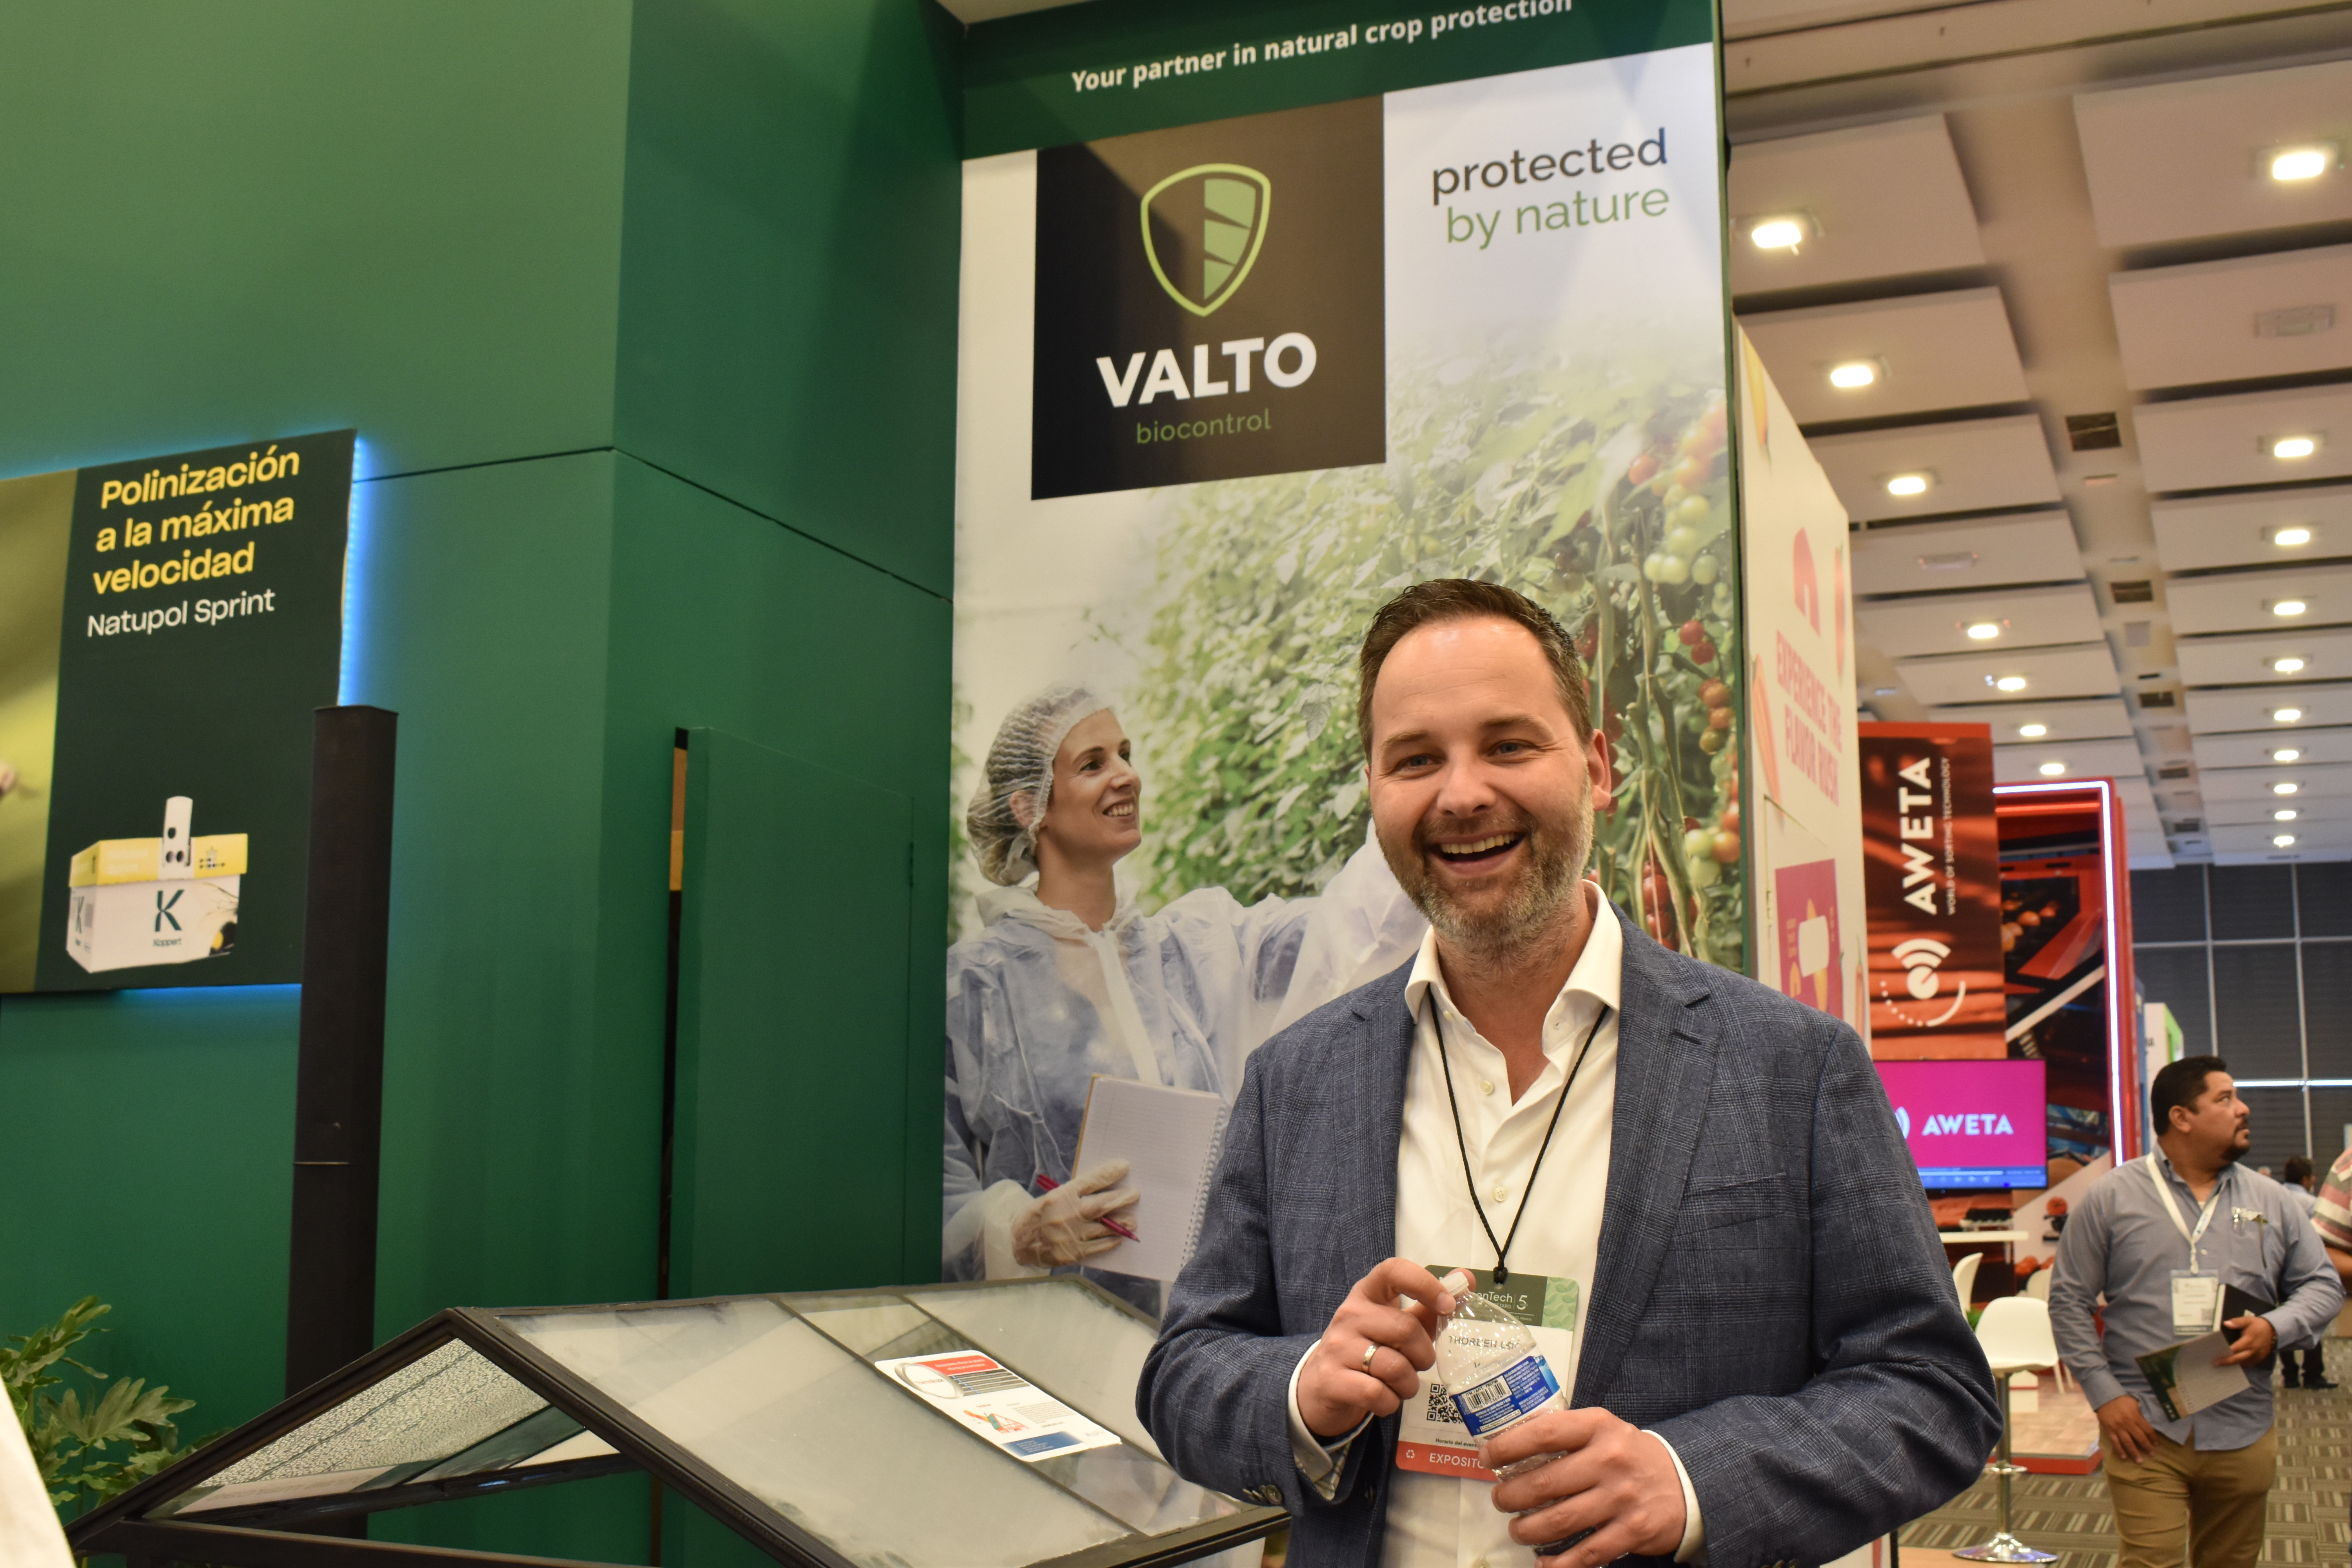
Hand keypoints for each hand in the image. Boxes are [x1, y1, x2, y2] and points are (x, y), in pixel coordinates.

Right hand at [1011, 1161, 1135, 1266]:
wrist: (1019, 1242)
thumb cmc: (1040, 1215)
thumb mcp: (1054, 1197)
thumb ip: (1076, 1193)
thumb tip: (1104, 1187)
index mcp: (1062, 1195)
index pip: (1090, 1181)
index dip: (1109, 1173)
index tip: (1124, 1167)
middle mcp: (1068, 1213)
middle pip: (1101, 1204)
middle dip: (1121, 1198)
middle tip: (1135, 1194)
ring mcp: (1071, 1234)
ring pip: (1104, 1227)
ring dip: (1121, 1223)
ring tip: (1132, 1220)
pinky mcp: (1073, 1253)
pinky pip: (1098, 1247)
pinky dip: (1110, 1241)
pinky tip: (1118, 1238)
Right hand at [1296, 1258, 1456, 1438]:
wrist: (1321, 1384)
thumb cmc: (1368, 1349)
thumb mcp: (1395, 1324)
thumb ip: (1429, 1306)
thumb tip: (1465, 1279)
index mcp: (1367, 1294)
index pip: (1394, 1271)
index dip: (1425, 1284)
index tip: (1447, 1305)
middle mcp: (1349, 1314)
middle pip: (1405, 1328)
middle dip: (1424, 1355)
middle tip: (1419, 1365)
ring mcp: (1337, 1347)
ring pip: (1394, 1367)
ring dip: (1408, 1384)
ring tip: (1401, 1385)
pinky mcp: (1331, 1379)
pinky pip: (1377, 1394)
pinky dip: (1390, 1403)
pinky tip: (1384, 1398)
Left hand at [1483, 1409, 1685, 1564]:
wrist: (1685, 1482)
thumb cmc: (1629, 1456)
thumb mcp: (1602, 1430)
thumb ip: (1564, 1434)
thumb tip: (1509, 1445)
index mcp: (1598, 1427)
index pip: (1544, 1432)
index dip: (1508, 1446)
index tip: (1487, 1457)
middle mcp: (1610, 1460)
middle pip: (1545, 1484)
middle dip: (1511, 1497)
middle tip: (1500, 1501)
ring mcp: (1622, 1498)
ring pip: (1559, 1521)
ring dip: (1527, 1530)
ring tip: (1518, 1529)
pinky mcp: (1632, 1531)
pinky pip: (1586, 1553)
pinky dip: (1558, 1563)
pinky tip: (1543, 1563)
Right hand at [2095, 1394, 2158, 1462]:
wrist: (2104, 1396)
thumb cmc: (2122, 1400)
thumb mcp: (2134, 1403)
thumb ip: (2140, 1413)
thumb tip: (2148, 1423)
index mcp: (2135, 1416)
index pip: (2147, 1430)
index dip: (2153, 1438)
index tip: (2156, 1444)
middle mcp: (2127, 1423)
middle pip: (2139, 1438)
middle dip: (2147, 1447)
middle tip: (2152, 1454)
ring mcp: (2117, 1428)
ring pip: (2127, 1442)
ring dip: (2134, 1452)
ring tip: (2139, 1461)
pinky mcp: (2109, 1430)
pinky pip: (2115, 1442)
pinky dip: (2119, 1450)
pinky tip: (2124, 1457)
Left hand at [2215, 1313, 2276, 1366]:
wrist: (2273, 1331)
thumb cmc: (2257, 1325)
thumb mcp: (2247, 1320)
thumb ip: (2237, 1322)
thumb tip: (2226, 1324)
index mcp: (2249, 1340)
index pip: (2236, 1349)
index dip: (2226, 1353)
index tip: (2216, 1356)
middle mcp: (2253, 1350)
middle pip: (2239, 1359)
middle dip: (2227, 1362)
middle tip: (2215, 1364)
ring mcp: (2257, 1356)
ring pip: (2243, 1364)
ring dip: (2233, 1365)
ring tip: (2221, 1365)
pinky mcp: (2259, 1359)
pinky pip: (2248, 1365)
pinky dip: (2240, 1365)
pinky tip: (2232, 1365)